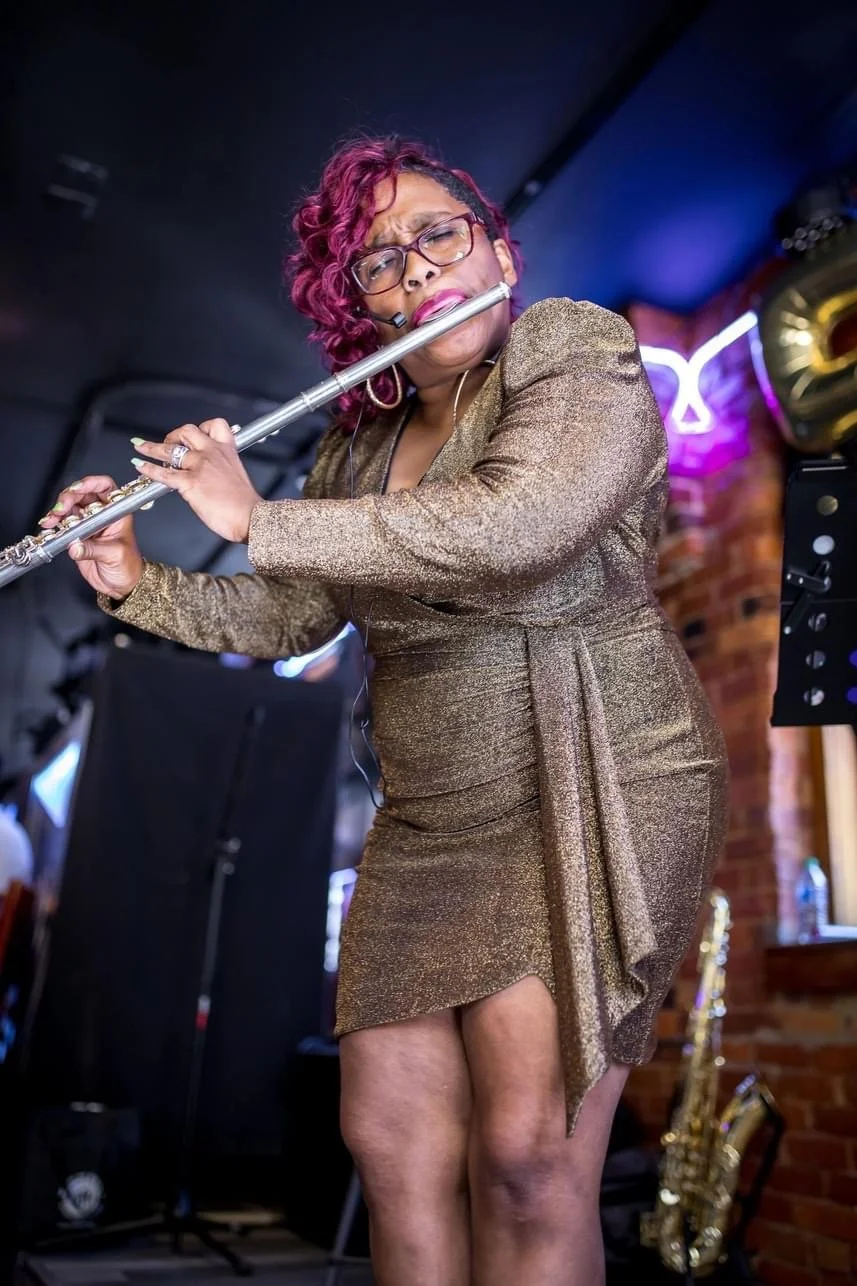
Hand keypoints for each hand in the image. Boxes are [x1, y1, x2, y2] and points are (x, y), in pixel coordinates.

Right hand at [39, 476, 143, 598]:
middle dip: (68, 497)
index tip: (78, 488)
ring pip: (70, 506)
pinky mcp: (76, 534)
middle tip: (61, 508)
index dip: (91, 483)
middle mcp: (102, 514)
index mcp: (117, 512)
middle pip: (82, 494)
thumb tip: (75, 546)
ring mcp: (88, 523)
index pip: (105, 487)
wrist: (121, 584)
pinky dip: (54, 522)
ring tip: (52, 519)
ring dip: (58, 510)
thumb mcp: (115, 555)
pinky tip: (50, 526)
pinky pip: (63, 522)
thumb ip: (93, 549)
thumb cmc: (128, 567)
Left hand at [131, 419, 261, 542]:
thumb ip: (222, 471)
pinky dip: (148, 469)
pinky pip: (164, 473)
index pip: (215, 425)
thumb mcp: (237, 478)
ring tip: (140, 447)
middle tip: (167, 444)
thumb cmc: (246, 505)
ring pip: (170, 450)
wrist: (251, 517)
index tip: (194, 435)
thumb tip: (211, 476)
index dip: (201, 428)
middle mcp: (212, 453)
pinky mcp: (190, 483)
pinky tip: (140, 466)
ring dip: (152, 448)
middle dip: (173, 436)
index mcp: (226, 451)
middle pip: (187, 431)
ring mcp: (199, 467)